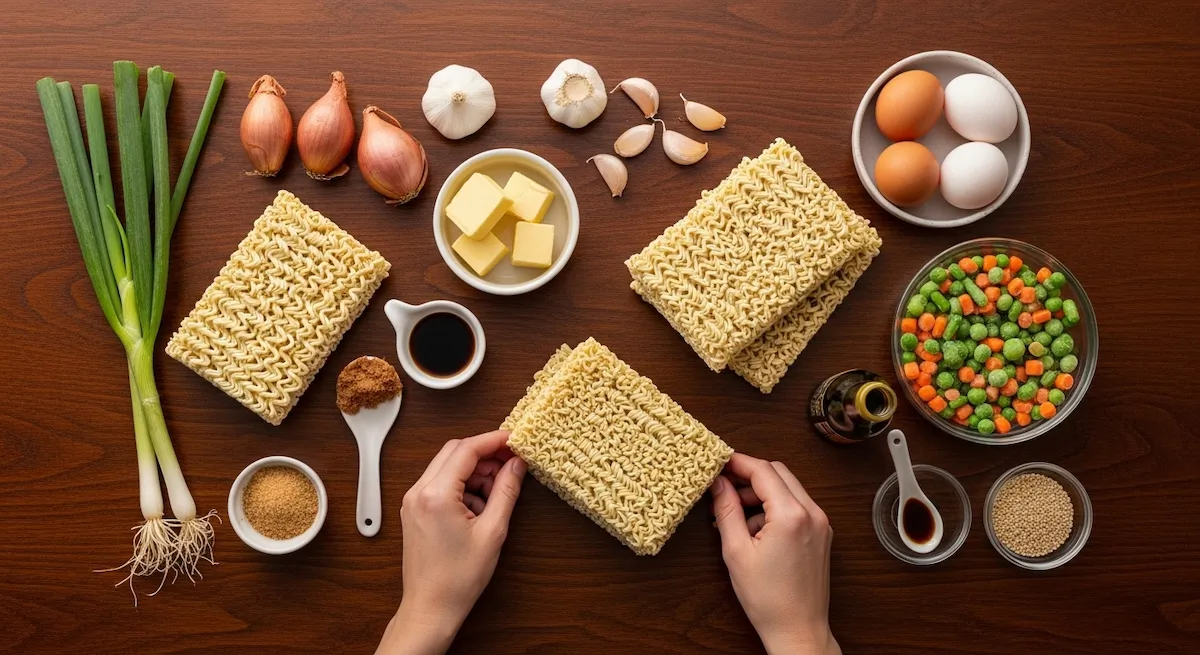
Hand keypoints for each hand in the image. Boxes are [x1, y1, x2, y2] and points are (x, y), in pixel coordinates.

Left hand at [377, 430, 526, 654]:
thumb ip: (506, 492)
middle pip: (454, 452)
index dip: (493, 440)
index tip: (514, 439)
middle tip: (511, 462)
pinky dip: (462, 485)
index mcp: (436, 495)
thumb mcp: (492, 532)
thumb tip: (516, 465)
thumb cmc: (458, 578)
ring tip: (497, 493)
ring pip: (447, 467)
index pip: (466, 449)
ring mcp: (412, 501)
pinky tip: (480, 506)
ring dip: (474, 471)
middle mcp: (418, 492)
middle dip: (484, 454)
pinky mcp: (414, 510)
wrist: (430, 608)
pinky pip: (440, 483)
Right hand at [709, 454, 838, 654]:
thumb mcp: (736, 551)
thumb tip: (718, 483)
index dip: (738, 462)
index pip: (763, 470)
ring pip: (788, 488)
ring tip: (736, 516)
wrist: (798, 630)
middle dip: (749, 476)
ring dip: (761, 493)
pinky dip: (775, 507)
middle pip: (778, 472)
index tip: (718, 463)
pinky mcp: (822, 534)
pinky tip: (755, 529)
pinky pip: (796, 506)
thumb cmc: (768, 599)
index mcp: (792, 515)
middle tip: (724, 487)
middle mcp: (813, 513)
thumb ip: (726, 510)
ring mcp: (821, 523)